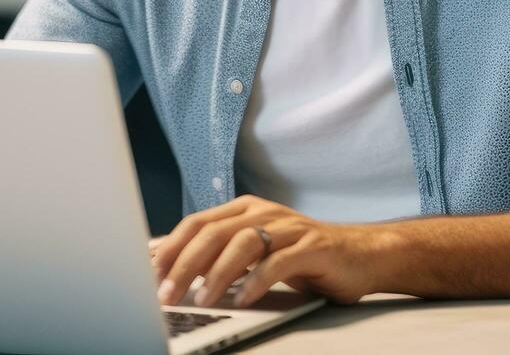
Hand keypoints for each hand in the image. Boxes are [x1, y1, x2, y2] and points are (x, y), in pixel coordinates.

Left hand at [148, 195, 387, 308]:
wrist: (361, 254)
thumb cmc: (302, 256)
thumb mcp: (257, 250)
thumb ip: (222, 254)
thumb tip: (175, 271)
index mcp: (245, 209)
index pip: (197, 222)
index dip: (171, 246)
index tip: (149, 272)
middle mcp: (264, 212)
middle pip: (214, 232)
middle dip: (185, 264)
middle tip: (167, 292)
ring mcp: (289, 228)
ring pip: (243, 243)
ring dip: (218, 274)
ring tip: (203, 299)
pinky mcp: (312, 248)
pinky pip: (278, 263)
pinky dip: (257, 282)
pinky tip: (243, 300)